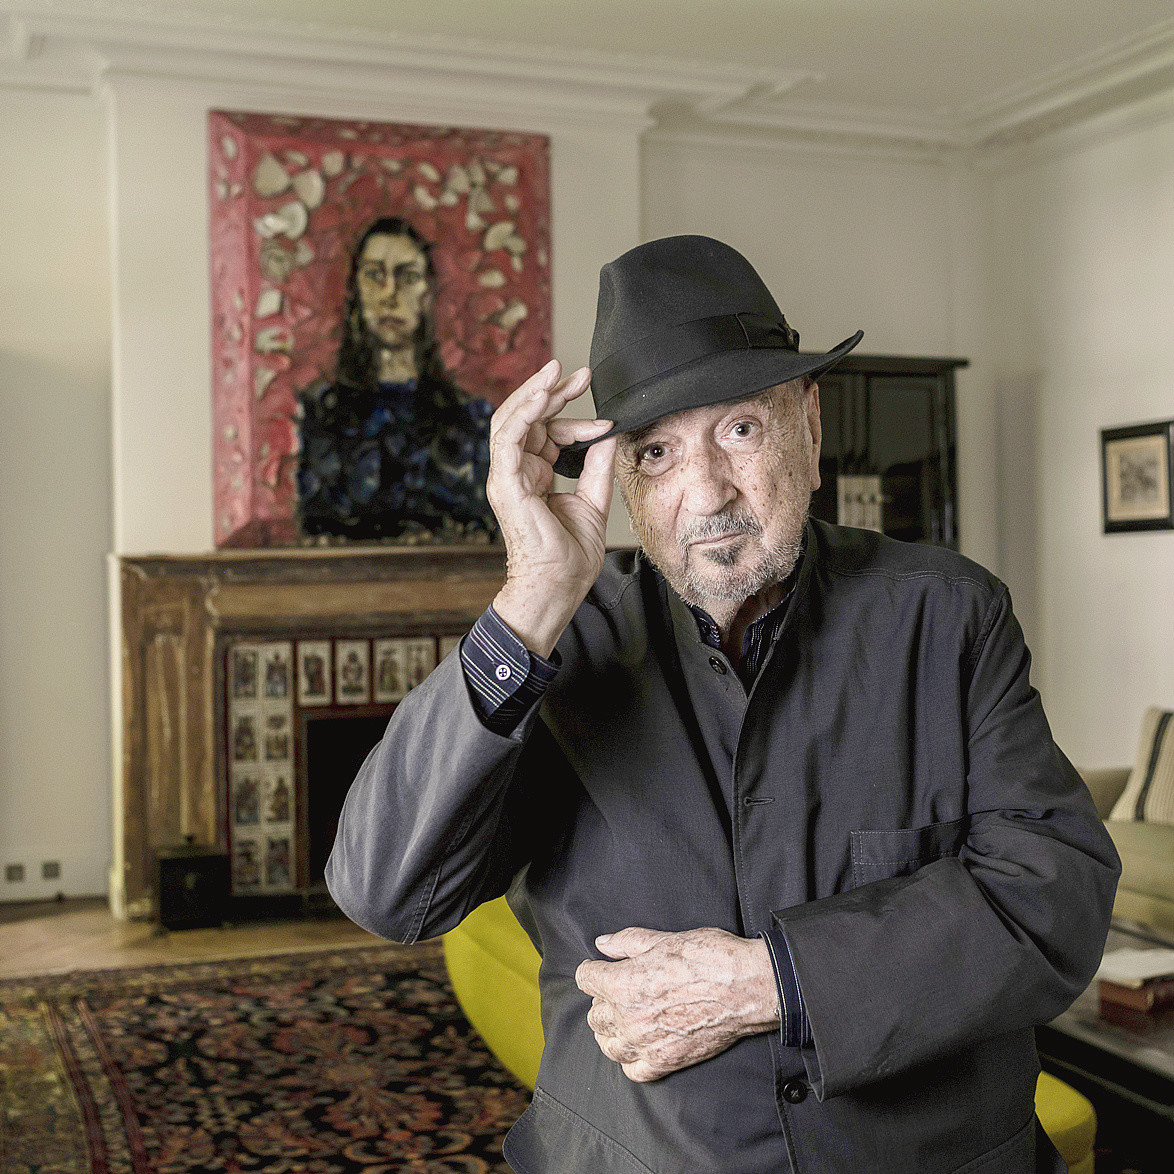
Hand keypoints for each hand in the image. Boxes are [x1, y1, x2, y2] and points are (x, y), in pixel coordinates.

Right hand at [486, 359, 616, 655]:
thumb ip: (597, 467)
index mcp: (534, 476)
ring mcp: (507, 476)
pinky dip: (525, 412)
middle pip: (529, 419)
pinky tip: (543, 395)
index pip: (548, 434)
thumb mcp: (593, 501)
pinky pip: (508, 437)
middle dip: (554, 393)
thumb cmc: (571, 555)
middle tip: (581, 374)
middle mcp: (517, 472)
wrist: (558, 585)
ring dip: (536, 393)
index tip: (605, 421)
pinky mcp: (505, 482)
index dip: (576, 422)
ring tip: (558, 371)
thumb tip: (608, 435)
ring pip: (512, 419)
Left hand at [574, 927, 779, 1082]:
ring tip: (625, 1016)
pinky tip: (638, 1044)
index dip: (592, 969)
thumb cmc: (708, 957)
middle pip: (594, 1014)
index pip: (585, 978)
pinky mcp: (666, 1062)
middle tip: (620, 988)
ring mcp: (646, 1044)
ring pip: (608, 1044)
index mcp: (623, 983)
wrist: (746, 987)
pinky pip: (633, 1070)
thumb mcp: (662, 938)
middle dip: (602, 998)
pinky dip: (631, 1058)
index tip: (600, 967)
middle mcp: (628, 1018)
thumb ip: (625, 942)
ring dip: (611, 1029)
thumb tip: (602, 943)